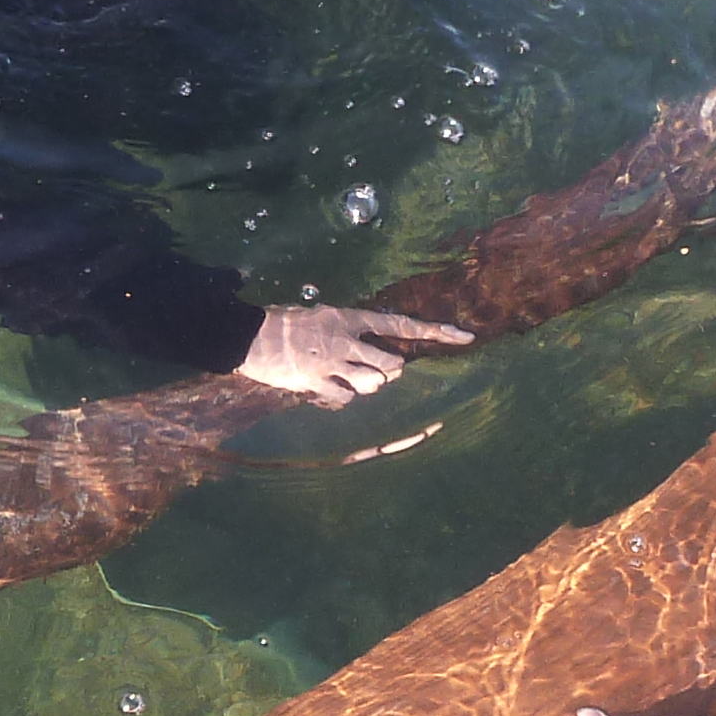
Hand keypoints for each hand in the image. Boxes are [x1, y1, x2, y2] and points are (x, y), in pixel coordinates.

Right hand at [238, 304, 473, 404]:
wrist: (249, 335)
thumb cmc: (287, 326)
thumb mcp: (323, 318)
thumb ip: (351, 333)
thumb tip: (375, 355)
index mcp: (350, 317)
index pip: (401, 324)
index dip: (435, 331)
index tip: (466, 337)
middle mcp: (345, 338)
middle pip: (390, 364)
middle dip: (387, 373)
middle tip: (370, 371)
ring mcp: (331, 360)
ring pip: (373, 384)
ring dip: (366, 387)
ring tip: (346, 379)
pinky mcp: (315, 380)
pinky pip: (345, 398)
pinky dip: (342, 398)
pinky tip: (325, 388)